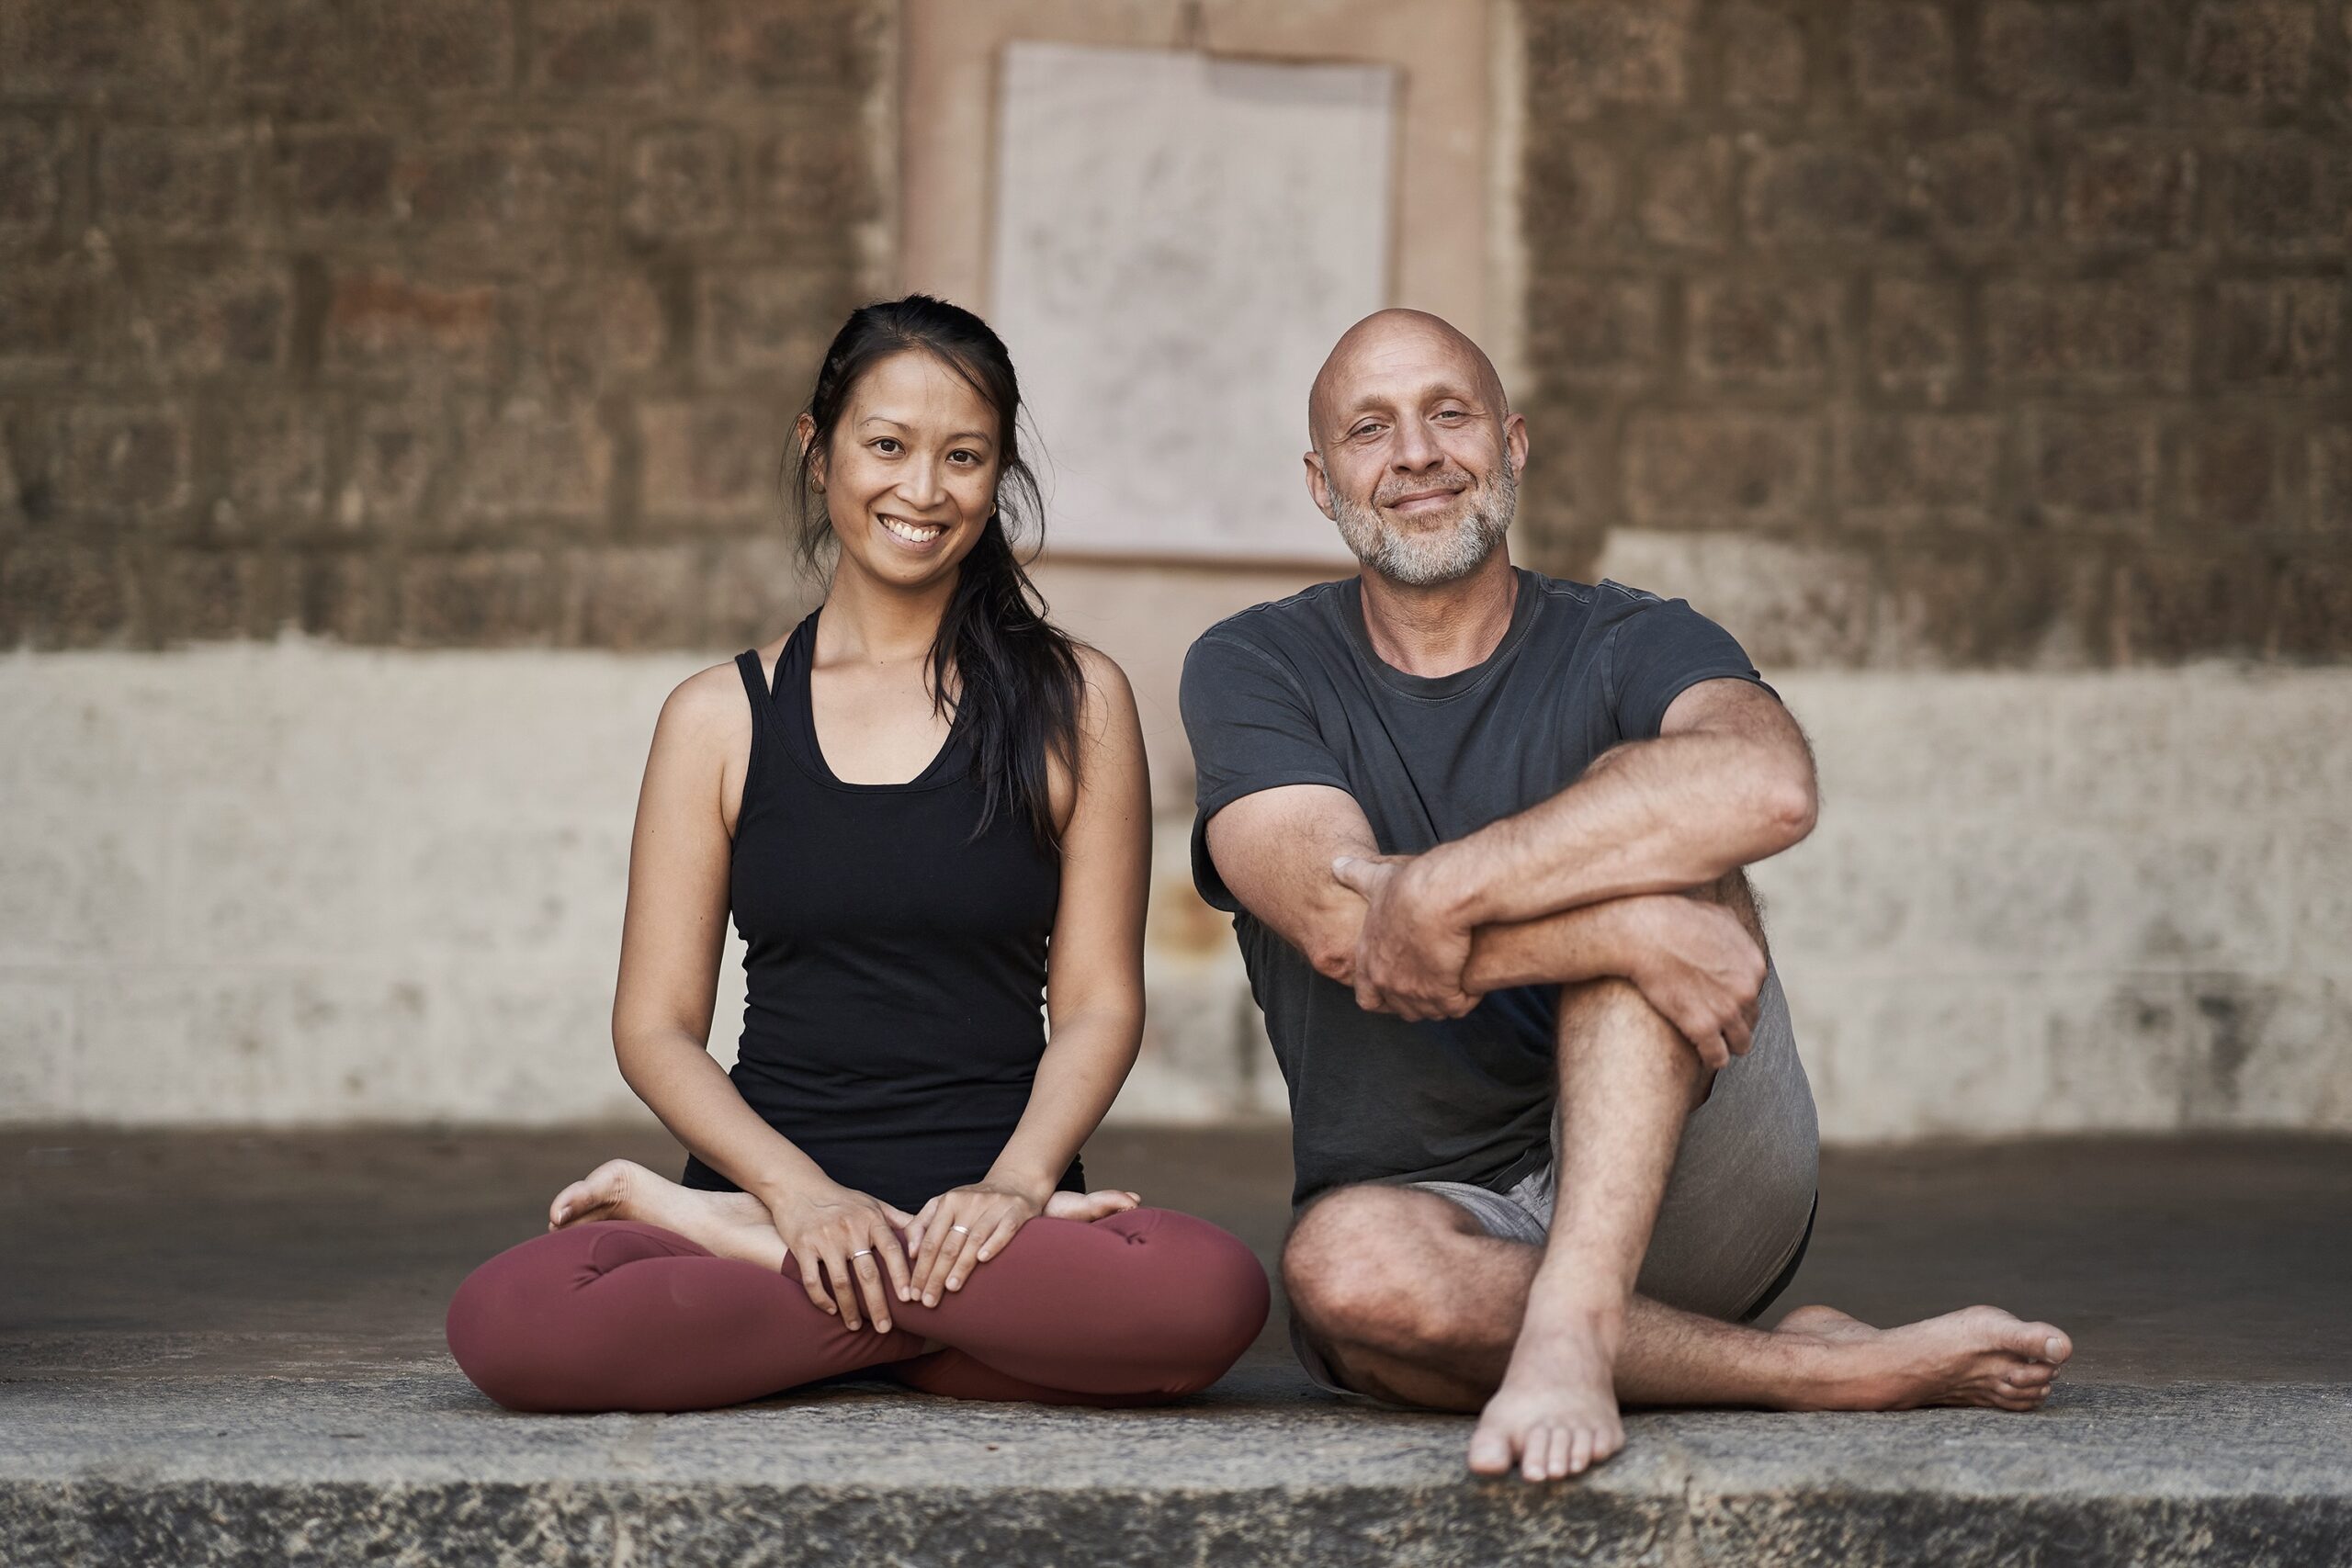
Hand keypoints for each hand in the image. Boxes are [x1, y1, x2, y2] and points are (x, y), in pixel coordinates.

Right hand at [761, 1181, 915, 1331]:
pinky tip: (831, 1311)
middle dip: (878, 1304)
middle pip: (868, 1274)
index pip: (892, 1251)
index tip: (911, 1299)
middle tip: (885, 1328)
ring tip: (856, 1327)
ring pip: (841, 1282)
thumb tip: (926, 1235)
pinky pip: (813, 1280)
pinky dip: (822, 1299)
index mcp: (871, 1219)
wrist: (798, 1187)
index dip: (902, 1276)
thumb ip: (898, 1220)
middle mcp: (850, 1229)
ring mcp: (825, 1239)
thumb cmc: (841, 1199)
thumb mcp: (872, 1203)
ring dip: (850, 1309)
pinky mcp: (803, 1247)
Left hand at [901, 1180, 1047, 1307]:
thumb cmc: (973, 1202)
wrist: (1014, 1181)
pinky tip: (983, 1259)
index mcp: (948, 1202)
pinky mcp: (1016, 1210)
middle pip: (949, 1244)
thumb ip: (921, 1225)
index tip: (914, 1293)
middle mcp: (969, 1202)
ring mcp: (994, 1206)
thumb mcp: (943, 1205)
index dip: (920, 1268)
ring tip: (950, 1288)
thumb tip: (911, 1253)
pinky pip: (1004, 1229)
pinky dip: (993, 1244)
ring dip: (961, 1266)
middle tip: (928, 1301)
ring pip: (973, 1239)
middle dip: (936, 1275)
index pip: (930, 1241)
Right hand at [904, 1186, 1140, 1277]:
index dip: (988, 1248)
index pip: (999, 1230)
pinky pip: (923, 1223)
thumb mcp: (1074, 1205)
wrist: (1015, 1179)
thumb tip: (1137, 1199)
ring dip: (926, 1268)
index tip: (975, 1270)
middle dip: (947, 1271)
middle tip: (937, 1300)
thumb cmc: (1042, 1205)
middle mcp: (985, 1204)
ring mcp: (961, 1201)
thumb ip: (1103, 1203)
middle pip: (964, 1239)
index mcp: (1015, 1209)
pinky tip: (901, 1270)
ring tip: (917, 1297)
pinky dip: (912, 1246)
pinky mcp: (944, 1201)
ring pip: (940, 1237)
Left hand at [1331, 852, 1479, 1020]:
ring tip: (1456, 985)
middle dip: (1418, 1002)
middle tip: (1435, 987)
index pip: (1367, 998)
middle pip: (1402, 1009)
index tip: (1401, 988)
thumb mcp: (1377, 880)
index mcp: (1369, 960)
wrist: (1435, 898)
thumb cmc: (1408, 887)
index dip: (1384, 997)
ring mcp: (1413, 990)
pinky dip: (1463, 998)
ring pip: (1430, 1011)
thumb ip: (1357, 877)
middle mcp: (1387, 981)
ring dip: (1442, 1002)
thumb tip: (1337, 865)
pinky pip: (1455, 1007)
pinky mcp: (1442, 992)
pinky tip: (1470, 984)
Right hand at [1622, 895, 1764, 1069]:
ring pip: (1740, 1043)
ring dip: (1729, 1046)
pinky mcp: (1703, 1027)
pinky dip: (1712, 1059)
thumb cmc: (1675, 918)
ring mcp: (1727, 1011)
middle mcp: (1747, 990)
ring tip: (1717, 1048)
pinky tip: (1704, 1057)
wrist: (1645, 933)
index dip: (1737, 998)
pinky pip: (1717, 1056)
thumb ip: (1737, 932)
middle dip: (1736, 1023)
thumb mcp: (1719, 916)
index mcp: (1754, 965)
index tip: (1723, 1002)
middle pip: (1750, 1019)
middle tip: (1718, 1025)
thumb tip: (1739, 937)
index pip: (1754, 993)